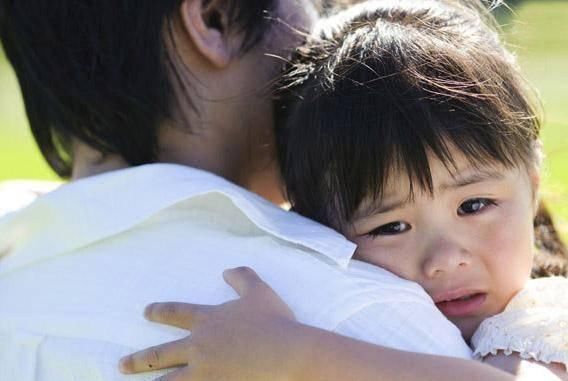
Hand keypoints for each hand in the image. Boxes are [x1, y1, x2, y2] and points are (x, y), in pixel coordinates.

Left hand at [119, 267, 304, 380]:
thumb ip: (242, 277)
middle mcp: (199, 346)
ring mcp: (203, 372)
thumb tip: (227, 270)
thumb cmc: (274, 322)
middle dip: (139, 359)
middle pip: (161, 353)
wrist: (286, 353)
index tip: (146, 312)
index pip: (177, 313)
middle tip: (123, 364)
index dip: (160, 312)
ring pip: (167, 380)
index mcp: (208, 320)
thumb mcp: (259, 292)